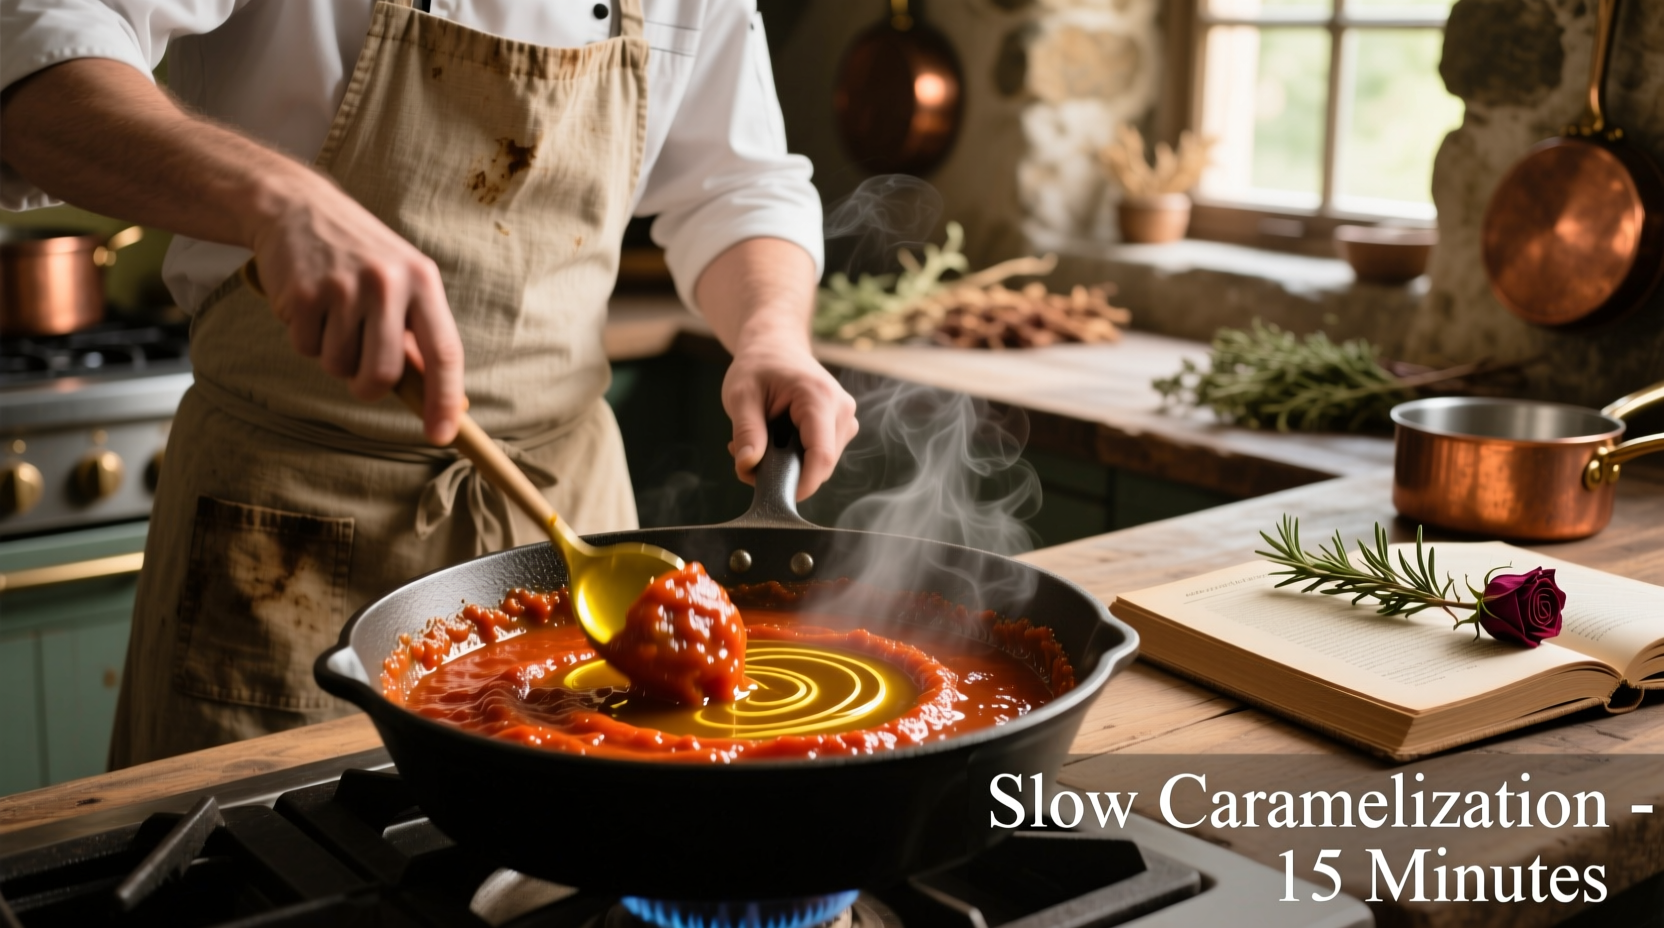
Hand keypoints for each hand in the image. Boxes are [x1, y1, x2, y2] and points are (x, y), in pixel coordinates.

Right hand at [249, 172, 464, 444]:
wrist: (297, 207)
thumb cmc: (359, 254)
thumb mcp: (401, 281)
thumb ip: (416, 333)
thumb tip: (435, 394)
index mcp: (423, 281)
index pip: (444, 353)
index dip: (444, 400)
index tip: (442, 434)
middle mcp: (387, 284)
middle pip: (384, 374)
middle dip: (369, 388)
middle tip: (360, 376)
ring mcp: (343, 288)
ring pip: (340, 366)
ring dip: (333, 356)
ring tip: (332, 317)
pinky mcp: (303, 294)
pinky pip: (306, 348)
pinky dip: (305, 338)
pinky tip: (308, 305)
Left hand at [723, 337, 857, 499]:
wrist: (775, 345)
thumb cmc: (759, 365)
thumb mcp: (741, 395)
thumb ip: (746, 431)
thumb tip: (748, 466)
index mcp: (819, 397)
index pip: (821, 456)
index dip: (802, 484)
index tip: (776, 496)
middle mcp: (842, 409)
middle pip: (822, 464)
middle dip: (786, 472)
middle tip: (748, 457)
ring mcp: (846, 418)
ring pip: (822, 463)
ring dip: (789, 463)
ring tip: (760, 440)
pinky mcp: (841, 426)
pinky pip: (821, 454)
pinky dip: (797, 456)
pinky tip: (776, 439)